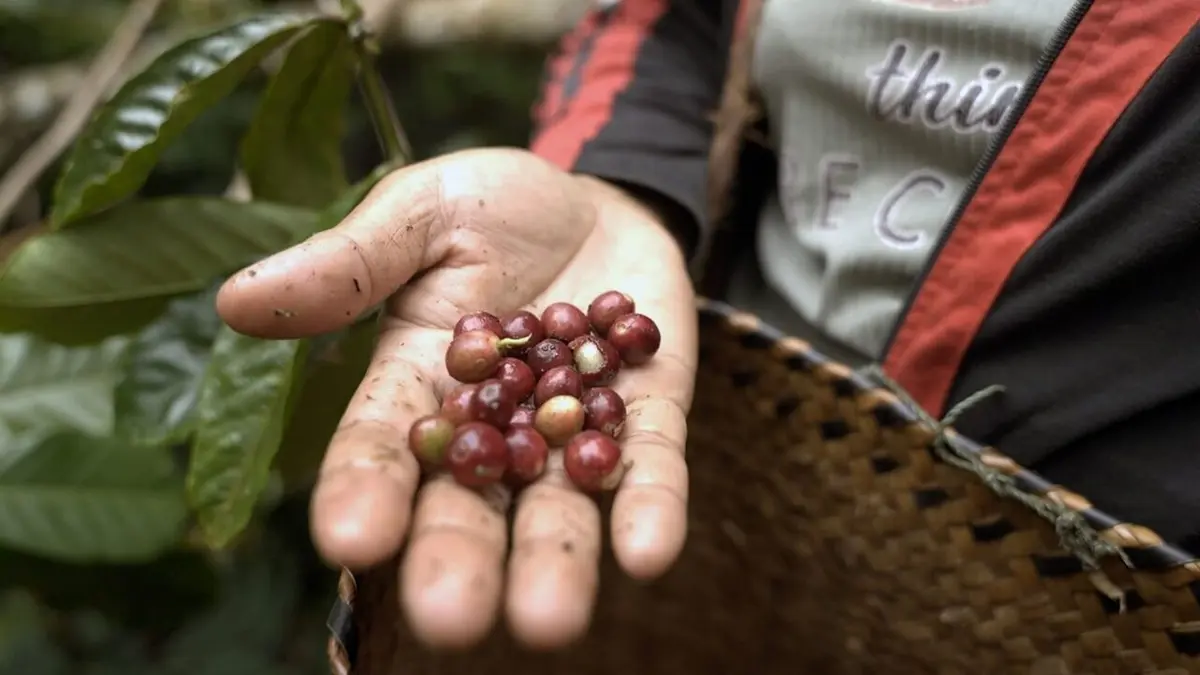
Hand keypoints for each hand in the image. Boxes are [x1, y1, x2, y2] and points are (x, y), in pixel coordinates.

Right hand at [216, 148, 697, 648]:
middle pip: (467, 507)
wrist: (598, 199)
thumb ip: (349, 264)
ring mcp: (571, 430)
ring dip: (555, 563)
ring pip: (558, 510)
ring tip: (552, 617)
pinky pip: (651, 470)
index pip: (379, 450)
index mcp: (416, 385)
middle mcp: (490, 430)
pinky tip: (649, 553)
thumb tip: (235, 300)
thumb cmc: (491, 206)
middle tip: (450, 617)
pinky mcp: (649, 418)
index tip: (349, 538)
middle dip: (458, 560)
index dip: (363, 492)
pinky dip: (649, 511)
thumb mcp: (418, 214)